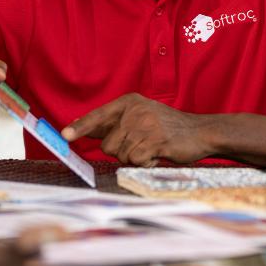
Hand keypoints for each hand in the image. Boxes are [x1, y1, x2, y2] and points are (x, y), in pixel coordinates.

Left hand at [61, 93, 211, 165]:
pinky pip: (136, 161)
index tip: (64, 136)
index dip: (80, 127)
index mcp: (129, 102)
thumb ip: (112, 123)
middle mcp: (135, 111)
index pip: (98, 116)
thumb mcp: (140, 117)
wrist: (201, 132)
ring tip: (151, 148)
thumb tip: (80, 127)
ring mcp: (146, 125)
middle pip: (107, 144)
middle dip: (120, 151)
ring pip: (121, 154)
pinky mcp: (156, 141)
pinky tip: (157, 155)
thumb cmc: (167, 128)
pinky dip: (145, 164)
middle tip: (141, 145)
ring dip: (134, 158)